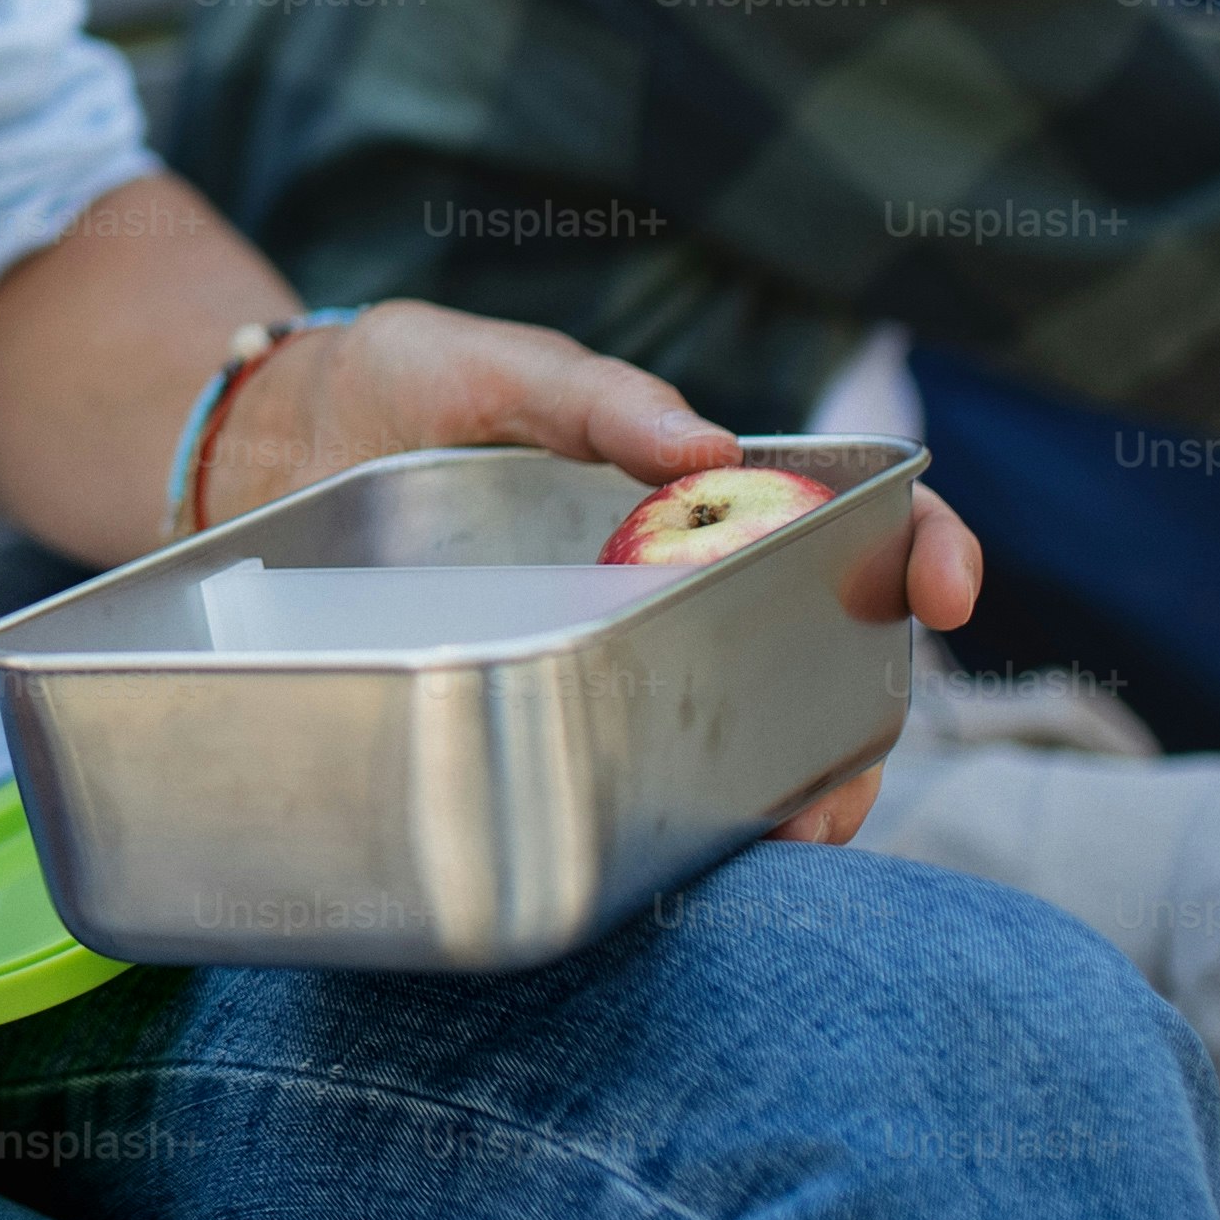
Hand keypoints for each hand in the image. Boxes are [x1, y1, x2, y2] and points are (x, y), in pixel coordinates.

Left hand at [188, 306, 980, 847]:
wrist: (275, 451)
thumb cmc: (394, 383)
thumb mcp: (480, 364)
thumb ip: (588, 397)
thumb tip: (714, 444)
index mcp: (690, 476)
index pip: (843, 506)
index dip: (917, 545)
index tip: (944, 591)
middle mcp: (677, 568)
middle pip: (819, 648)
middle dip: (859, 721)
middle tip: (836, 792)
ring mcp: (618, 641)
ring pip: (743, 723)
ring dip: (782, 787)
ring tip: (777, 841)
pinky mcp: (551, 696)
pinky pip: (637, 761)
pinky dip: (678, 811)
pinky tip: (682, 855)